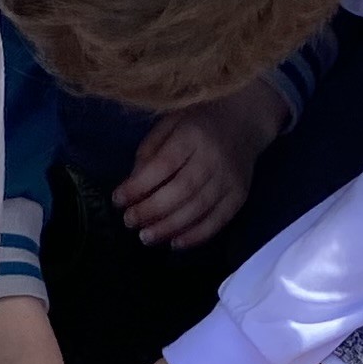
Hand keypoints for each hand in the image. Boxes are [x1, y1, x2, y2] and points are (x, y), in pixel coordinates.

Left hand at [113, 83, 290, 248]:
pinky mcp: (240, 195)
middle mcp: (213, 157)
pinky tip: (175, 243)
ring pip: (199, 208)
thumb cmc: (197, 122)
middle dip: (152, 210)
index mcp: (192, 135)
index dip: (139, 185)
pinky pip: (218, 220)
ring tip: (146, 237)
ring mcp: (229, 178)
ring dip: (170, 227)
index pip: (163, 165)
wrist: (244, 120)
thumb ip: (150, 152)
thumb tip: (133, 187)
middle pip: (182, 190)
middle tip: (129, 222)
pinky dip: (196, 236)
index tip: (118, 199)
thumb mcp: (169, 124)